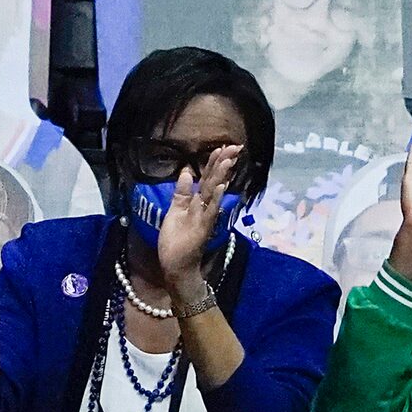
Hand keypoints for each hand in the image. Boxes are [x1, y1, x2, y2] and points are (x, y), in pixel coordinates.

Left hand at [154, 144, 241, 301]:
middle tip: (235, 146)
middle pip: (215, 181)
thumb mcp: (175, 210)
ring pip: (214, 193)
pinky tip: (222, 187)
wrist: (176, 265)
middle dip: (223, 163)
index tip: (222, 147)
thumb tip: (188, 171)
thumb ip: (182, 192)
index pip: (208, 177)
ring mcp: (204, 217)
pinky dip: (216, 199)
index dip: (214, 162)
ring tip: (229, 160)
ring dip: (222, 176)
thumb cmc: (175, 240)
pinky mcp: (202, 229)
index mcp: (197, 202)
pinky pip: (210, 212)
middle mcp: (204, 207)